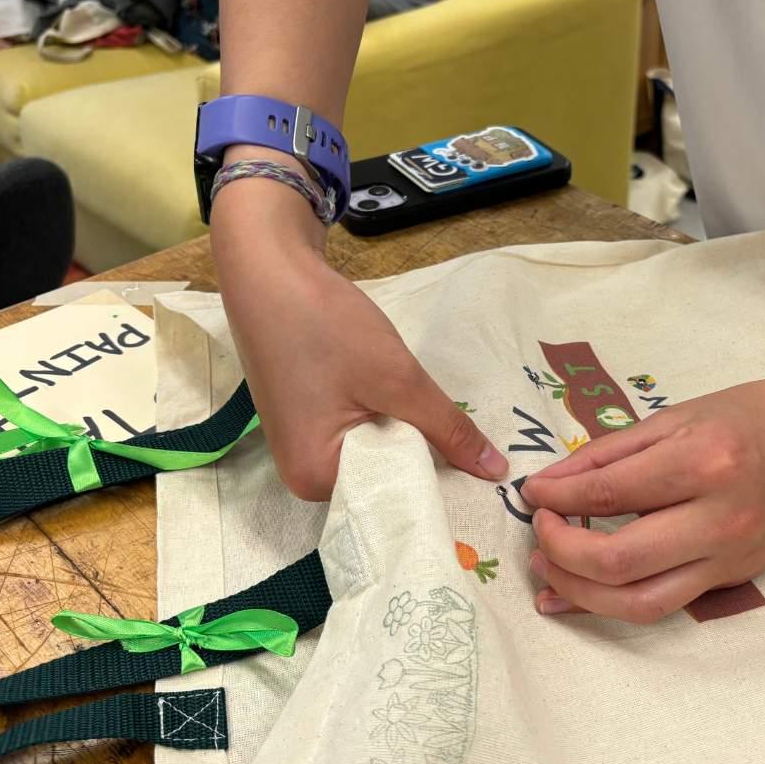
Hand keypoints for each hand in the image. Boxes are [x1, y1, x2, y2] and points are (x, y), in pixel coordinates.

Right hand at [211, 178, 506, 499]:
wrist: (268, 269)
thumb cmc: (325, 326)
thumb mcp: (398, 379)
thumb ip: (447, 429)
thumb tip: (496, 473)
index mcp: (315, 479)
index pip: (392, 494)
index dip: (436, 478)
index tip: (476, 467)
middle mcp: (302, 476)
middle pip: (383, 475)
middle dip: (419, 451)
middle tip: (456, 427)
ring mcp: (300, 446)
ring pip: (374, 449)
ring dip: (400, 427)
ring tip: (422, 404)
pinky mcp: (304, 419)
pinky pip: (356, 431)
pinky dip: (381, 414)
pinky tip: (392, 392)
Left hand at [520, 371, 764, 622]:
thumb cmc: (760, 414)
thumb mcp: (681, 414)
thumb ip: (610, 451)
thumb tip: (550, 483)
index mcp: (702, 463)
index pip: (607, 494)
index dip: (555, 497)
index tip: (531, 492)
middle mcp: (717, 521)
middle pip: (616, 561)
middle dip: (558, 552)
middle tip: (538, 530)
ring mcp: (729, 559)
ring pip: (638, 603)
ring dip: (579, 593)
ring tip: (546, 571)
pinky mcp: (732, 580)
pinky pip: (663, 604)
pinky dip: (612, 605)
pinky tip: (578, 597)